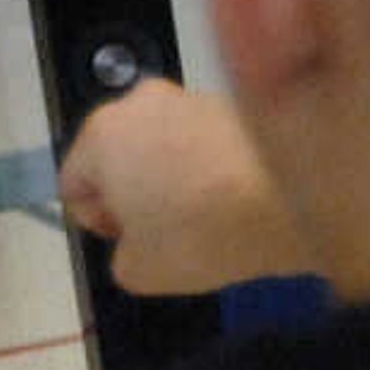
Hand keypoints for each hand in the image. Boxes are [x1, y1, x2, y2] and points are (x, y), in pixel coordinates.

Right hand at [57, 79, 301, 295]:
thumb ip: (122, 255)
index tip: (132, 243)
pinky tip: (237, 197)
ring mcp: (191, 97)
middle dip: (137, 193)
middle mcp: (141, 102)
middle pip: (121, 157)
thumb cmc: (201, 233)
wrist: (296, 199)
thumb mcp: (138, 272)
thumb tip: (140, 241)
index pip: (73, 185)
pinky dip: (213, 167)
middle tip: (169, 232)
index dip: (98, 223)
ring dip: (176, 178)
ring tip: (211, 216)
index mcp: (101, 134)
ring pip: (166, 147)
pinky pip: (206, 142)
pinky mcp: (236, 105)